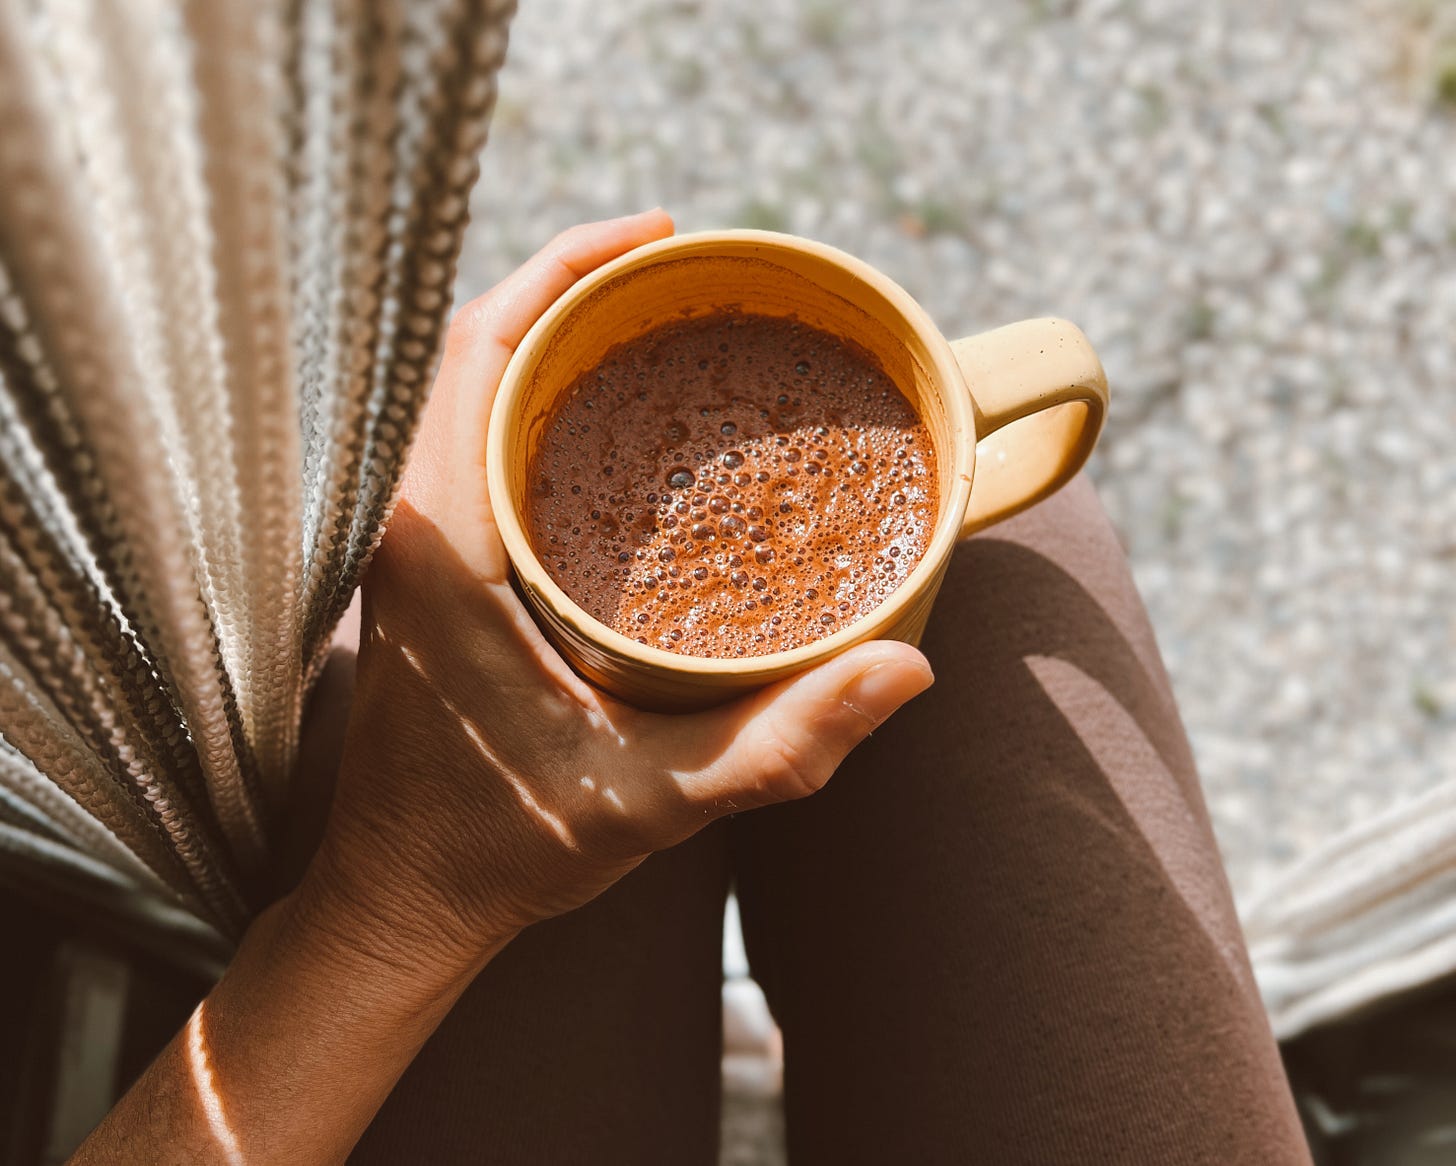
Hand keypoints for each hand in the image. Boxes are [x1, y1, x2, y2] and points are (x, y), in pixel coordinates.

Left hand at [298, 211, 934, 980]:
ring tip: (659, 324)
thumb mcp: (653, 805)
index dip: (560, 270)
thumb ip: (780, 745)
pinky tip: (616, 417)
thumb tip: (902, 669)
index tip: (654, 235)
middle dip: (574, 287)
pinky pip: (476, 440)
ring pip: (472, 390)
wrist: (407, 897)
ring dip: (556, 339)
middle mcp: (412, 525)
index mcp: (443, 548)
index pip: (477, 354)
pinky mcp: (432, 565)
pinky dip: (541, 398)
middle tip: (682, 274)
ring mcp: (414, 542)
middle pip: (477, 349)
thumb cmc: (506, 852)